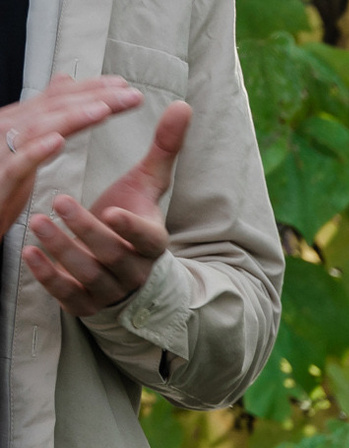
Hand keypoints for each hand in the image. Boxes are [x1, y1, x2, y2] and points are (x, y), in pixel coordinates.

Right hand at [0, 77, 139, 230]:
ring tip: (103, 110)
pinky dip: (37, 150)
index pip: (60, 98)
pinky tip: (57, 142)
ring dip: (72, 117)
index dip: (92, 89)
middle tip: (129, 94)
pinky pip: (19, 162)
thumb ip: (48, 113)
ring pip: (39, 128)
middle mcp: (11, 129)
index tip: (124, 85)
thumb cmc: (2, 178)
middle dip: (94, 97)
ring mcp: (3, 151)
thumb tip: (65, 82)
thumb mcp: (30, 140)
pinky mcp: (1, 177)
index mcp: (21, 121)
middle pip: (55, 107)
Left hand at [26, 100, 188, 317]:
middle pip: (113, 254)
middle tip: (56, 201)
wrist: (127, 273)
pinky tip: (29, 252)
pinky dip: (48, 276)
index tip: (112, 211)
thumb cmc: (132, 220)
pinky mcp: (87, 303)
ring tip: (36, 222)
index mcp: (152, 243)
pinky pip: (69, 296)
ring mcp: (111, 290)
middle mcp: (135, 270)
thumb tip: (183, 106)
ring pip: (88, 275)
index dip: (131, 229)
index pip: (148, 239)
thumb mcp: (147, 185)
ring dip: (61, 249)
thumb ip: (163, 148)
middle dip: (84, 230)